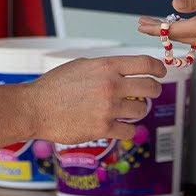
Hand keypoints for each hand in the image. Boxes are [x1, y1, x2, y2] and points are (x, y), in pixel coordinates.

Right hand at [26, 55, 165, 143]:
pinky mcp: (103, 129)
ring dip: (136, 111)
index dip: (158, 68)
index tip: (160, 72)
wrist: (35, 108)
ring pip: (141, 111)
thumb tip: (125, 71)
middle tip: (150, 93)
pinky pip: (129, 131)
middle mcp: (111, 86)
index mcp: (106, 66)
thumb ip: (105, 68)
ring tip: (125, 110)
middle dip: (154, 90)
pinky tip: (117, 126)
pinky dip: (125, 129)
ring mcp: (108, 108)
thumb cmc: (54, 87)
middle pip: (150, 88)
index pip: (145, 63)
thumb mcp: (81, 66)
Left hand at [135, 0, 195, 47]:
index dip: (155, 28)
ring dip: (170, 32)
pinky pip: (195, 38)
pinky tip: (178, 26)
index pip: (172, 30)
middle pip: (176, 36)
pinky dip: (183, 32)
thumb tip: (173, 5)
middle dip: (158, 30)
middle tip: (141, 24)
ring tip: (155, 24)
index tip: (140, 24)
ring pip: (185, 38)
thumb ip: (194, 2)